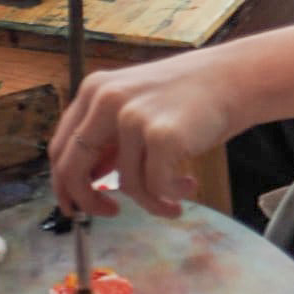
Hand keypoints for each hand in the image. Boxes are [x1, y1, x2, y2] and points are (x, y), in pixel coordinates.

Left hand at [49, 55, 236, 219]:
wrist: (234, 79)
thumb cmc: (188, 97)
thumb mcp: (135, 106)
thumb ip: (108, 138)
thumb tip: (85, 181)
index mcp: (94, 90)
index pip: (60, 147)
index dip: (63, 184)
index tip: (73, 205)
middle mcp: (107, 99)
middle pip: (75, 169)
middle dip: (89, 202)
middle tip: (110, 214)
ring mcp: (133, 116)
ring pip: (125, 184)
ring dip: (151, 201)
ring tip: (175, 196)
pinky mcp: (162, 135)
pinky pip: (156, 187)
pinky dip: (171, 196)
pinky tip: (189, 185)